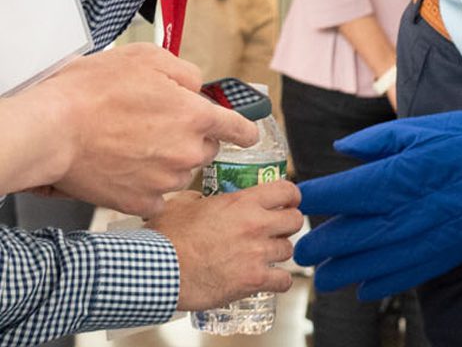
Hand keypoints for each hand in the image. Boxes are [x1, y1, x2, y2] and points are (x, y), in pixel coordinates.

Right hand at [22, 44, 258, 215]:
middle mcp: (188, 151)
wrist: (51, 130)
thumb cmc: (91, 92)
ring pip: (180, 173)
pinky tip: (125, 171)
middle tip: (153, 129)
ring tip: (131, 147)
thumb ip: (184, 72)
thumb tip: (197, 85)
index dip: (242, 129)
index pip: (240, 129)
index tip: (245, 133)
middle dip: (189, 139)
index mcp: (196, 116)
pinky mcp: (141, 201)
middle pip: (205, 149)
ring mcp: (166, 180)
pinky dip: (145, 187)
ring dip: (166, 163)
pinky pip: (156, 197)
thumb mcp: (146, 59)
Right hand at [149, 183, 304, 310]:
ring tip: (262, 256)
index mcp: (241, 203)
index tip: (287, 202)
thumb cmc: (164, 239)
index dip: (290, 197)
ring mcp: (257, 253)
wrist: (156, 270)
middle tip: (275, 230)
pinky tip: (269, 279)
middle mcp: (255, 225)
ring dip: (278, 253)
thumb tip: (203, 200)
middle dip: (287, 225)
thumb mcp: (180, 205)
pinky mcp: (254, 280)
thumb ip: (200, 198)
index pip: (286, 190)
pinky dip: (279, 281)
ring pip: (289, 249)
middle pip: (295, 220)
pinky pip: (284, 280)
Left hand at [295, 104, 461, 299]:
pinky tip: (368, 288)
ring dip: (347, 270)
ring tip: (323, 278)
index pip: (348, 191)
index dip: (318, 197)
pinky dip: (387, 282)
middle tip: (300, 249)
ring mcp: (432, 233)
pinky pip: (413, 270)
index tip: (297, 198)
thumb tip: (344, 150)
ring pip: (378, 259)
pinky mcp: (452, 247)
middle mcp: (412, 209)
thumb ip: (381, 140)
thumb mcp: (427, 126)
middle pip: (355, 233)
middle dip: (324, 243)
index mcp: (404, 173)